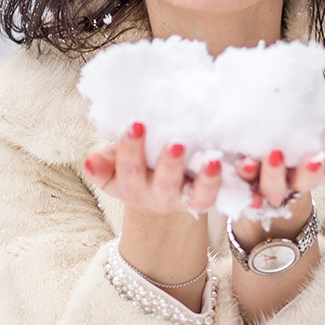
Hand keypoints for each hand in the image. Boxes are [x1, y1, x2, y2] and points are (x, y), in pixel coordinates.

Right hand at [81, 123, 224, 215]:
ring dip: (206, 180)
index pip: (127, 169)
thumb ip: (103, 161)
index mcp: (130, 185)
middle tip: (176, 142)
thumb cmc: (135, 160)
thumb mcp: (113, 161)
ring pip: (197, 196)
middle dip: (169, 164)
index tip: (136, 124)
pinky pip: (221, 196)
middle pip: (163, 184)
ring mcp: (184, 200)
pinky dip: (230, 185)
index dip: (130, 149)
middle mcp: (157, 197)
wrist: (159, 183)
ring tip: (213, 161)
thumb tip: (89, 162)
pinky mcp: (207, 199)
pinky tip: (236, 166)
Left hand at [236, 114, 324, 213]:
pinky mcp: (245, 188)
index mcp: (322, 171)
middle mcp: (298, 183)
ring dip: (275, 174)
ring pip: (274, 188)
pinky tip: (243, 163)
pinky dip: (244, 177)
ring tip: (274, 154)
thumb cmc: (302, 158)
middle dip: (313, 168)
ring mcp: (271, 188)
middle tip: (315, 154)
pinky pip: (243, 187)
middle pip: (309, 181)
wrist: (262, 186)